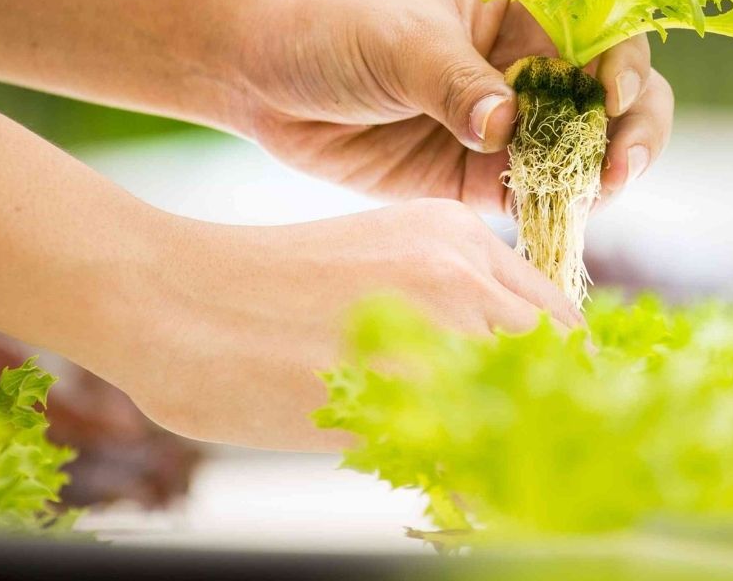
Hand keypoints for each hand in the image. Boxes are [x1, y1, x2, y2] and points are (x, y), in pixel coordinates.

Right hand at [106, 199, 581, 447]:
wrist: (172, 298)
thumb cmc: (259, 294)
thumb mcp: (373, 265)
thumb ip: (442, 303)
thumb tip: (498, 375)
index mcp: (456, 234)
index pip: (556, 317)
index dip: (560, 377)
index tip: (549, 419)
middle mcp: (460, 270)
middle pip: (558, 360)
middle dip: (552, 416)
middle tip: (530, 463)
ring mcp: (434, 326)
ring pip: (526, 406)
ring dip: (517, 450)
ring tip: (490, 482)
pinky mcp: (398, 388)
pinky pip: (471, 454)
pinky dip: (474, 486)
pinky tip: (452, 498)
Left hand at [219, 0, 673, 212]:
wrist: (258, 71)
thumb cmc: (333, 25)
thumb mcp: (399, 42)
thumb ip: (455, 83)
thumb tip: (507, 127)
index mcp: (525, 2)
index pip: (603, 30)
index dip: (624, 66)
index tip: (613, 101)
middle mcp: (529, 61)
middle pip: (613, 97)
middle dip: (630, 133)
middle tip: (618, 171)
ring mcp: (509, 121)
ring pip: (582, 154)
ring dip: (594, 179)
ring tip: (586, 201)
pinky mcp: (478, 174)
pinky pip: (534, 196)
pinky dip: (551, 212)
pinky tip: (551, 223)